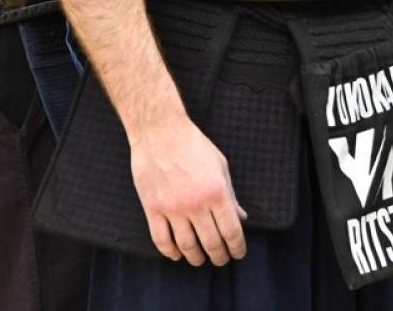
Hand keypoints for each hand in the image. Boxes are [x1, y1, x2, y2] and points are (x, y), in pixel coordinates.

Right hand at [129, 120, 247, 266]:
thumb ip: (230, 194)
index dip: (237, 247)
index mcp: (217, 192)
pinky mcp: (153, 209)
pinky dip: (170, 252)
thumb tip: (240, 218)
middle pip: (211, 242)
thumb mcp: (220, 166)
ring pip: (187, 246)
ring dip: (196, 257)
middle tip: (221, 260)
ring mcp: (173, 208)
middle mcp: (196, 204)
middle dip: (219, 256)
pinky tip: (177, 254)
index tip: (238, 254)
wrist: (160, 132)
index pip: (231, 231)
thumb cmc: (193, 145)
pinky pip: (161, 239)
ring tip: (200, 260)